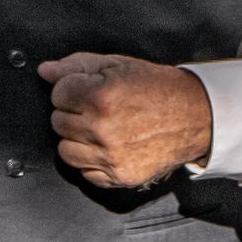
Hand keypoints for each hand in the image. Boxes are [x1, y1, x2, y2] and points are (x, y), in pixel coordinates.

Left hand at [41, 53, 214, 185]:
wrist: (195, 116)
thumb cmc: (159, 89)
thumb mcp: (119, 65)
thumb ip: (78, 66)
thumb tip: (46, 71)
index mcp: (101, 97)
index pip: (58, 93)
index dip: (72, 88)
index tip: (88, 89)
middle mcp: (103, 129)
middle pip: (58, 122)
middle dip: (74, 112)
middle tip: (98, 108)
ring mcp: (110, 156)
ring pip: (65, 150)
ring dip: (77, 139)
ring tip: (100, 128)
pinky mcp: (118, 176)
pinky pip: (85, 172)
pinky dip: (92, 161)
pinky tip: (109, 146)